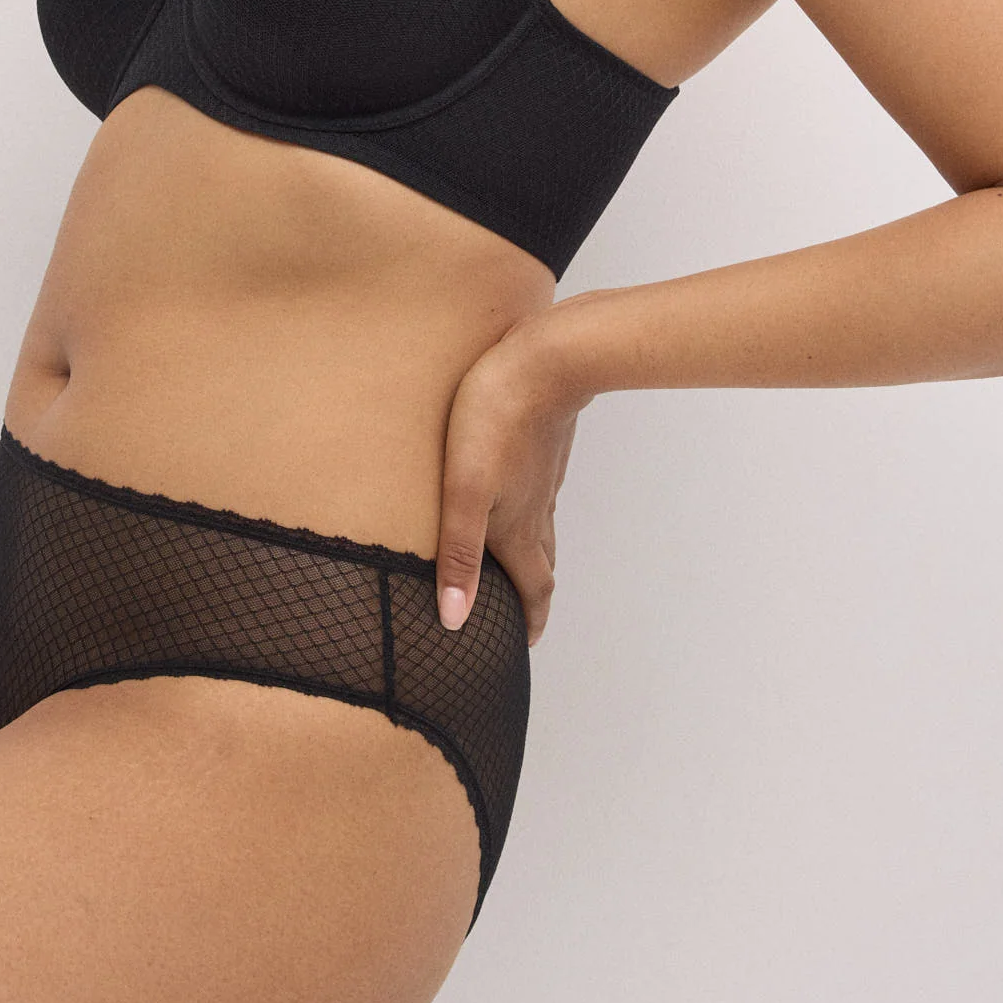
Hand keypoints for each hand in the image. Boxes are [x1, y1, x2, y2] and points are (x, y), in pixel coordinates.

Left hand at [434, 306, 595, 646]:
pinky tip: (519, 496)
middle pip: (541, 562)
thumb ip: (459, 554)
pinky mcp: (545, 446)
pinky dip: (531, 513)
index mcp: (518, 527)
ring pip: (543, 527)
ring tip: (517, 564)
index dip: (531, 620)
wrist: (547, 359)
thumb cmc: (496, 420)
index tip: (527, 643)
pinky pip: (540, 493)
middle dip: (533, 594)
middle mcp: (537, 508)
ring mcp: (545, 476)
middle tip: (523, 613)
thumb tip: (455, 620)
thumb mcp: (465, 491)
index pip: (533, 588)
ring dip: (533, 554)